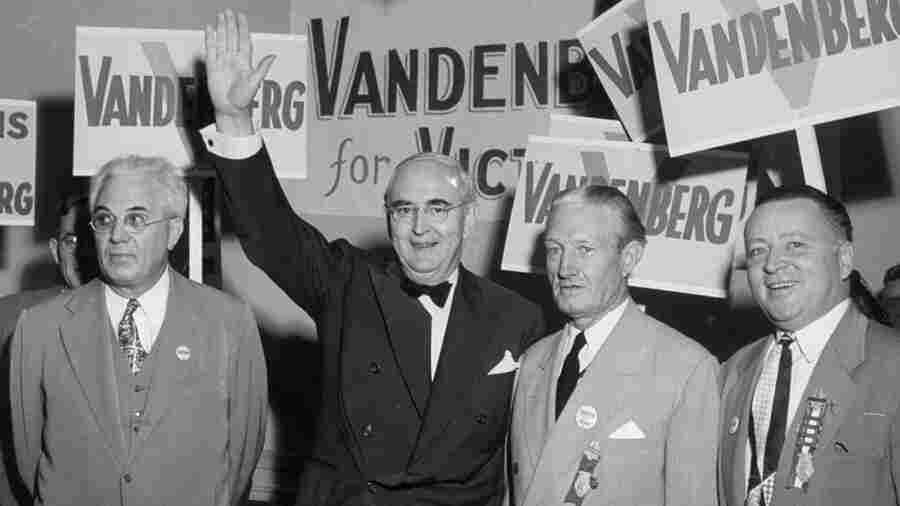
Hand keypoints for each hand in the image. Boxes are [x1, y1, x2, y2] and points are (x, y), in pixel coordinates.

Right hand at [204, 9, 275, 134]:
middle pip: (232, 37)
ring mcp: (222, 61)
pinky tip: (209, 29)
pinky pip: (211, 50)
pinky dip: (210, 39)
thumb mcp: (255, 83)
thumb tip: (273, 56)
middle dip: (230, 24)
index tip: (241, 16)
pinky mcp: (212, 66)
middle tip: (228, 11)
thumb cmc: (244, 99)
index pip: (244, 40)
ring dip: (221, 28)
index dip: (243, 28)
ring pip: (222, 40)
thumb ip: (262, 68)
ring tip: (220, 15)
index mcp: (245, 61)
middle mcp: (234, 59)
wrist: (230, 109)